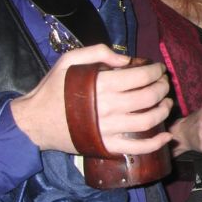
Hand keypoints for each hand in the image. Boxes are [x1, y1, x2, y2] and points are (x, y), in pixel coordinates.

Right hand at [11, 44, 172, 154]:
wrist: (33, 122)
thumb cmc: (52, 89)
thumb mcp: (68, 61)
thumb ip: (97, 52)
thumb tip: (126, 59)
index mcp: (101, 85)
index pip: (140, 77)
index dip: (155, 71)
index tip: (159, 69)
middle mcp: (108, 107)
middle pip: (148, 97)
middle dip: (162, 87)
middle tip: (164, 83)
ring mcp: (109, 129)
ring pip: (148, 121)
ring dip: (163, 111)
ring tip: (167, 103)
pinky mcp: (107, 146)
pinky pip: (137, 148)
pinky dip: (156, 144)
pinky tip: (167, 137)